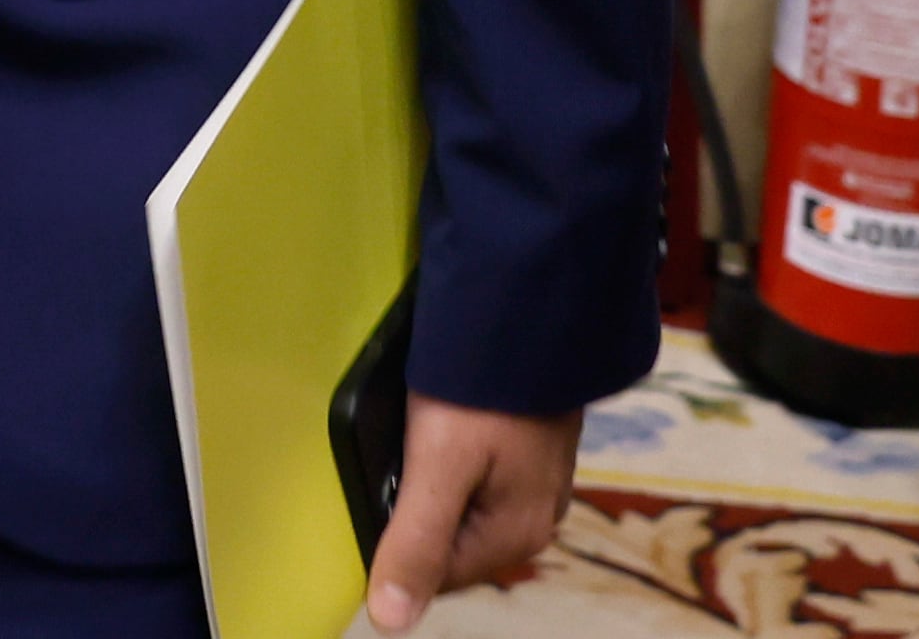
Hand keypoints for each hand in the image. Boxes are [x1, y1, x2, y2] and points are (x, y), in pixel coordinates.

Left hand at [363, 395, 578, 629]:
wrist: (531, 310)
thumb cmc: (481, 391)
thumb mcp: (438, 467)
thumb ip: (414, 544)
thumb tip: (389, 624)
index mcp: (518, 536)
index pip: (439, 576)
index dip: (399, 544)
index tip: (380, 489)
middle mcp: (535, 519)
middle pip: (452, 543)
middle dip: (416, 511)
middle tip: (396, 454)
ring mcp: (538, 483)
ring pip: (463, 506)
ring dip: (431, 483)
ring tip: (415, 436)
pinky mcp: (531, 448)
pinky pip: (479, 473)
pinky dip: (452, 458)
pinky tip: (437, 424)